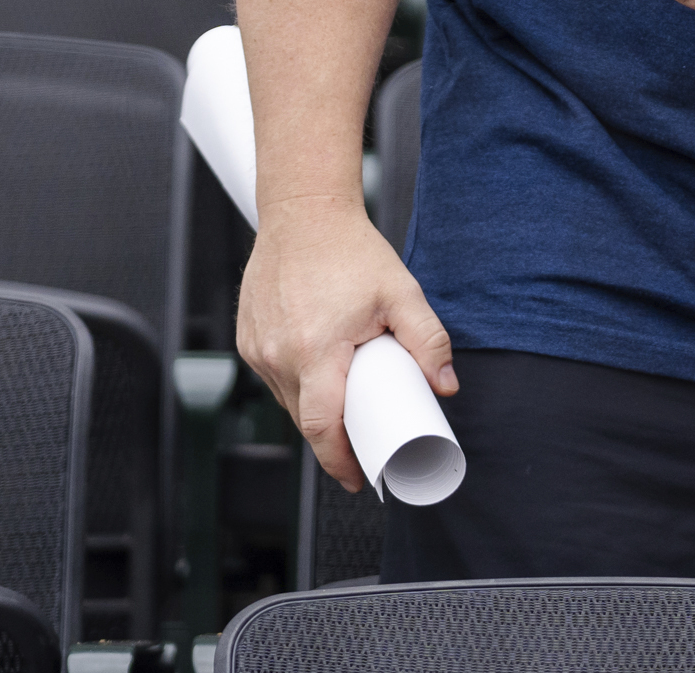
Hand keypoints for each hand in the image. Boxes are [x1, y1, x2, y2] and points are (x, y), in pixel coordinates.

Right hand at [236, 202, 457, 492]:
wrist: (303, 214)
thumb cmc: (350, 251)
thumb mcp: (401, 293)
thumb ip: (428, 340)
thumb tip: (446, 386)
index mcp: (315, 349)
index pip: (322, 426)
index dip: (340, 460)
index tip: (359, 479)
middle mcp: (278, 354)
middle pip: (306, 419)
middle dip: (335, 437)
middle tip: (366, 440)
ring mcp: (258, 348)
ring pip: (288, 401)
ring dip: (317, 408)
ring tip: (348, 396)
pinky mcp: (248, 339)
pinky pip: (274, 378)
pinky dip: (298, 384)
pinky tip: (320, 373)